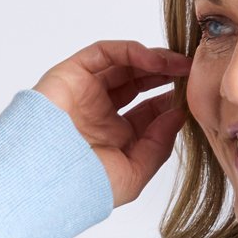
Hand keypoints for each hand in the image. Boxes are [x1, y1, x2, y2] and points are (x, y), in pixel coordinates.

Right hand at [33, 41, 193, 208]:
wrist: (45, 177)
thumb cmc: (84, 185)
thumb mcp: (134, 173)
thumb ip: (158, 145)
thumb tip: (177, 116)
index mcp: (114, 139)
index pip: (148, 113)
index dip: (170, 102)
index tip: (192, 96)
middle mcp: (100, 114)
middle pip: (138, 85)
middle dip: (165, 77)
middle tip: (190, 72)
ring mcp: (86, 92)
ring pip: (124, 66)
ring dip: (153, 61)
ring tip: (179, 64)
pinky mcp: (72, 73)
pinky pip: (105, 54)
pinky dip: (131, 52)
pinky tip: (155, 60)